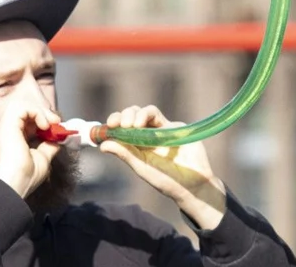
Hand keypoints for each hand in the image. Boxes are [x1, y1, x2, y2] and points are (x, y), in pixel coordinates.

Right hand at [0, 101, 60, 199]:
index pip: (28, 120)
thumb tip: (58, 138)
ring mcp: (7, 126)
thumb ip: (49, 146)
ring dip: (39, 111)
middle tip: (56, 122)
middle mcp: (9, 130)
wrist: (16, 183)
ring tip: (48, 124)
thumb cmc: (26, 176)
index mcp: (14, 138)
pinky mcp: (8, 123)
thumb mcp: (43, 157)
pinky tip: (44, 125)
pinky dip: (36, 112)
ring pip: (22, 105)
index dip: (43, 119)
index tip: (56, 126)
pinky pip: (23, 107)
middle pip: (25, 109)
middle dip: (43, 112)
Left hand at [99, 105, 226, 230]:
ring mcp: (161, 130)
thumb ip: (125, 154)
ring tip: (134, 126)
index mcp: (137, 146)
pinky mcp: (174, 127)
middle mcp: (148, 135)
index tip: (110, 125)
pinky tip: (145, 127)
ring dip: (137, 114)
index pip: (122, 128)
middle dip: (125, 115)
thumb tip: (102, 145)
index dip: (115, 123)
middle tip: (122, 125)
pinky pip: (158, 116)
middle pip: (133, 115)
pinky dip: (148, 115)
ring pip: (146, 111)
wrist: (193, 185)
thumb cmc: (167, 181)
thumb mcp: (142, 168)